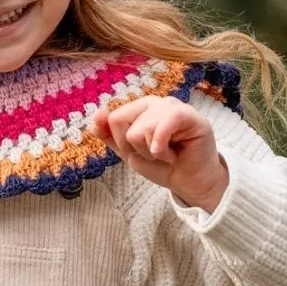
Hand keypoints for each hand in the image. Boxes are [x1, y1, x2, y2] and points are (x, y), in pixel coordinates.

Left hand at [92, 95, 228, 212]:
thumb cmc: (162, 165)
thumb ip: (109, 134)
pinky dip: (162, 148)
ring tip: (168, 153)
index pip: (113, 119)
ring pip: (142, 128)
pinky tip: (173, 154)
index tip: (141, 152)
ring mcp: (172, 106)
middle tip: (156, 153)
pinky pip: (164, 124)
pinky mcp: (189, 115)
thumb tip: (97, 114)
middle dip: (136, 148)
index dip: (123, 144)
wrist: (188, 183)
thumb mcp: (129, 152)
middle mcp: (155, 102)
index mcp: (140, 108)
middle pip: (122, 122)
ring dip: (153, 152)